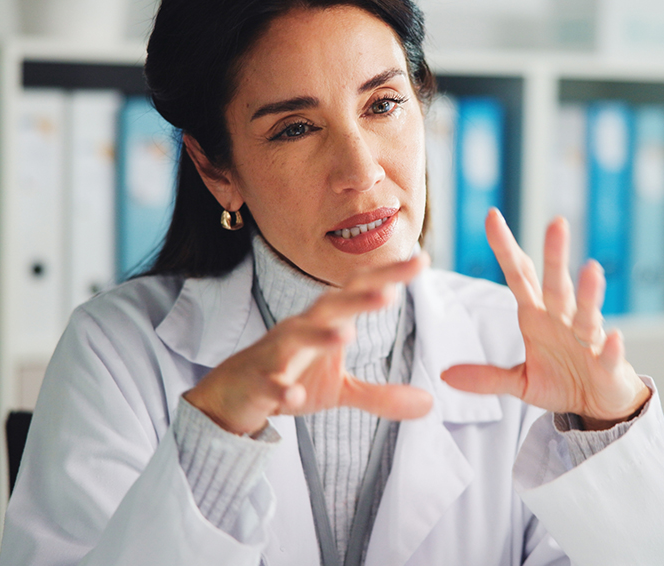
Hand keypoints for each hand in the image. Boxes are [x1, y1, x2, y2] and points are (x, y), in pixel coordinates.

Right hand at [185, 253, 433, 434]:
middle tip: (392, 291)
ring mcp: (277, 353)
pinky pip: (270, 383)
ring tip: (348, 335)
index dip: (388, 276)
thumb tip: (430, 403)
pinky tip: (294, 396)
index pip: (359, 291)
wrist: (234, 394)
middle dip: (360, 298)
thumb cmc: (291, 377)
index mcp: (325, 323)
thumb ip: (382, 395)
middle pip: (332, 306)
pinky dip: (281, 388)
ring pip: (298, 338)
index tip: (422, 260)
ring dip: (321, 336)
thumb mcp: (340, 389)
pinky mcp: (258, 381)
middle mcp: (301, 329)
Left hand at [440, 210, 650, 429]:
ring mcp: (589, 341)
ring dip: (588, 293)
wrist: (600, 405)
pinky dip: (611, 346)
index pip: (520, 276)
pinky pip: (609, 354)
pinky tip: (613, 336)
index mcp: (538, 317)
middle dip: (555, 256)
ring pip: (587, 313)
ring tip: (591, 269)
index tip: (492, 217)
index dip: (506, 248)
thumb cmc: (563, 381)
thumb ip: (487, 377)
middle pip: (556, 285)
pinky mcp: (608, 366)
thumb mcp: (520, 382)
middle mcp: (564, 320)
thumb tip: (444, 375)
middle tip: (556, 224)